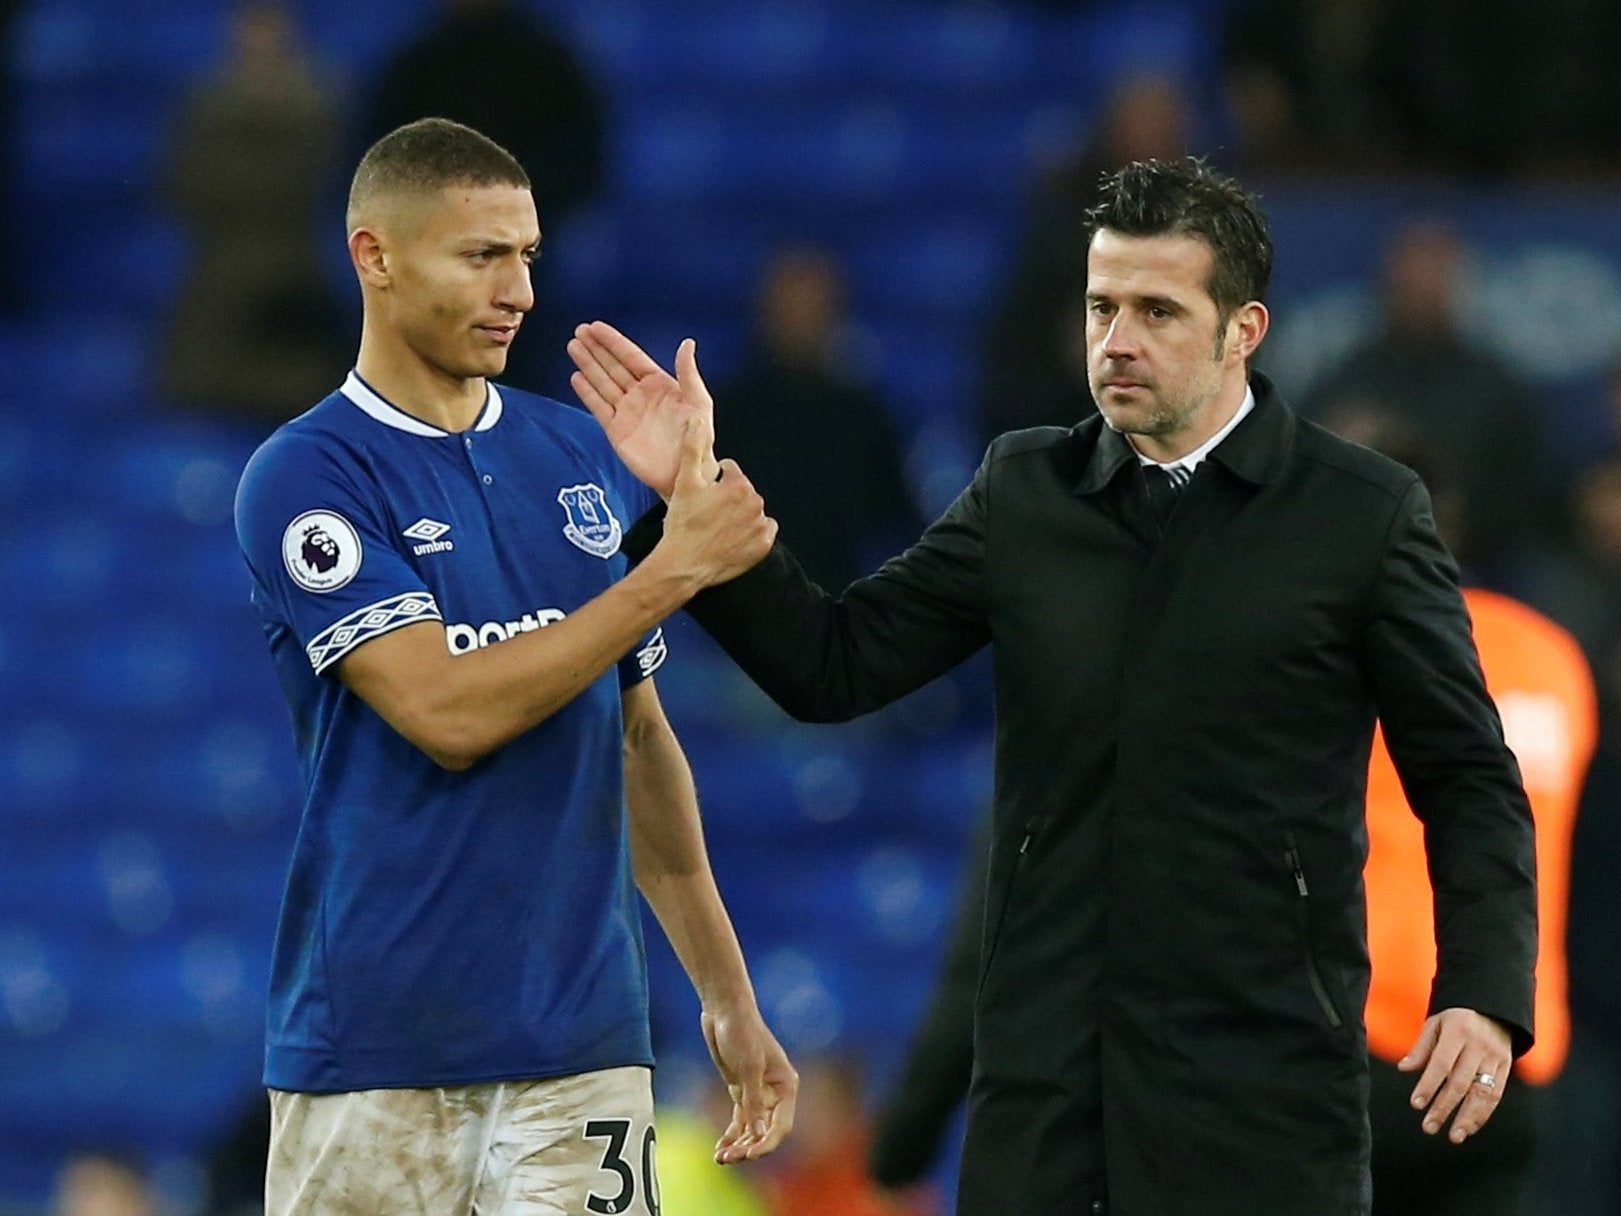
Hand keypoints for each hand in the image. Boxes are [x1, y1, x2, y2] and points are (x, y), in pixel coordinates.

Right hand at [569, 321, 713, 498]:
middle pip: (613, 366)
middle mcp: (640, 395)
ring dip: (588, 365)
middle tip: (579, 331)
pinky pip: (599, 407)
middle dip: (596, 348)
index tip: (596, 327)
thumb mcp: (699, 403)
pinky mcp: (616, 430)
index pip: (631, 357)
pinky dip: (587, 393)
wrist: (685, 473)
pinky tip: (577, 377)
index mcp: (659, 384)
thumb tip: (687, 343)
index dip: (613, 342)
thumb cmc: (698, 439)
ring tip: (573, 347)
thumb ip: (688, 374)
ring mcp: (627, 412)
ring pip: (603, 382)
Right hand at [654, 411, 775, 588]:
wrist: (684, 565)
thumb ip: (693, 447)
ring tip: (718, 528)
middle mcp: (755, 503)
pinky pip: (764, 532)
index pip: (730, 472)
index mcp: (739, 485)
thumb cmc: (683, 524)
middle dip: (728, 499)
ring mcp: (761, 526)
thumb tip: (697, 420)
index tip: (703, 498)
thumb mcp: (685, 482)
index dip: (714, 483)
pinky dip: (752, 534)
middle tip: (708, 515)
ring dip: (739, 515)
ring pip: (752, 511)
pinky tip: (733, 539)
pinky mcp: (763, 546)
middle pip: (742, 492)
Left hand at [701, 1003, 798, 1162]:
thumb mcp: (748, 1066)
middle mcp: (775, 1093)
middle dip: (749, 1147)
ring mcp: (757, 1093)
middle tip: (729, 1158)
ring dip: (739, 1145)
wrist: (724, 1010)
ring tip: (721, 1157)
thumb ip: (753, 1100)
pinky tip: (720, 1149)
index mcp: (786, 1086)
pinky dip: (731, 1135)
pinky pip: (740, 1121)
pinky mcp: (741, 1091)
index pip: (781, 1125)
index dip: (767, 1143)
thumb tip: (758, 1132)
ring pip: (752, 1129)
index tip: (749, 1155)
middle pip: (766, 1131)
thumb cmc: (742, 1032)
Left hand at [1398, 1006, 1512, 1142]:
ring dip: (1467, 1118)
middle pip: (1460, 1082)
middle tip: (1429, 1126)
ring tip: (1453, 1136)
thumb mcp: (1435, 1024)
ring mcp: (1495, 1057)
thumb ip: (1421, 1048)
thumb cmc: (1457, 1018)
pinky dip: (1483, 1114)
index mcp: (1458, 1032)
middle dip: (1444, 1108)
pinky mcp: (1506, 1067)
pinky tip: (1470, 1127)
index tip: (1416, 1104)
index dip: (1428, 1086)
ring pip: (1482, 1093)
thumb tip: (1404, 1068)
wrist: (1493, 1007)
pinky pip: (1496, 1095)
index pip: (1441, 1064)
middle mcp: (1478, 1046)